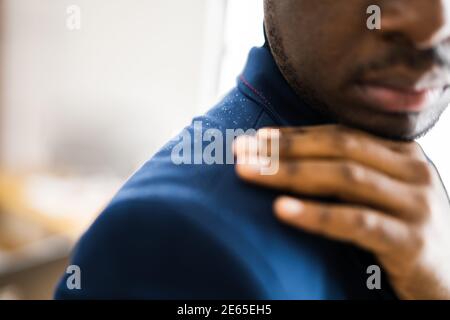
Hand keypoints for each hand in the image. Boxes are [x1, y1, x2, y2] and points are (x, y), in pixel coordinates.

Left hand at [234, 125, 449, 299]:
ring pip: (344, 177)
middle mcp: (412, 171)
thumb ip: (349, 174)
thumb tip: (288, 161)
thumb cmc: (403, 232)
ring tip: (249, 173)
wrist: (449, 279)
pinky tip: (281, 211)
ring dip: (290, 174)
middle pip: (338, 148)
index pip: (340, 134)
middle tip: (241, 152)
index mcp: (402, 154)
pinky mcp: (411, 241)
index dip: (295, 135)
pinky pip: (356, 221)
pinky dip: (316, 215)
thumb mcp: (381, 195)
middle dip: (285, 150)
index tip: (255, 138)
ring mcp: (416, 204)